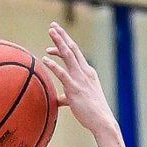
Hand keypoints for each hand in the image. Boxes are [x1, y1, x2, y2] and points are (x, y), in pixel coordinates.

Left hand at [41, 22, 118, 137]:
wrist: (102, 121)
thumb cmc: (91, 112)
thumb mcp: (79, 100)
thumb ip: (68, 96)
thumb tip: (59, 99)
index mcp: (87, 72)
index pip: (75, 53)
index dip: (65, 44)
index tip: (54, 38)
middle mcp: (85, 72)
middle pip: (72, 49)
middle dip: (62, 36)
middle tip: (53, 25)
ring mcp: (80, 79)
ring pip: (68, 56)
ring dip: (58, 43)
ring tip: (50, 32)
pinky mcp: (75, 89)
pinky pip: (63, 74)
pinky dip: (53, 65)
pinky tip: (45, 58)